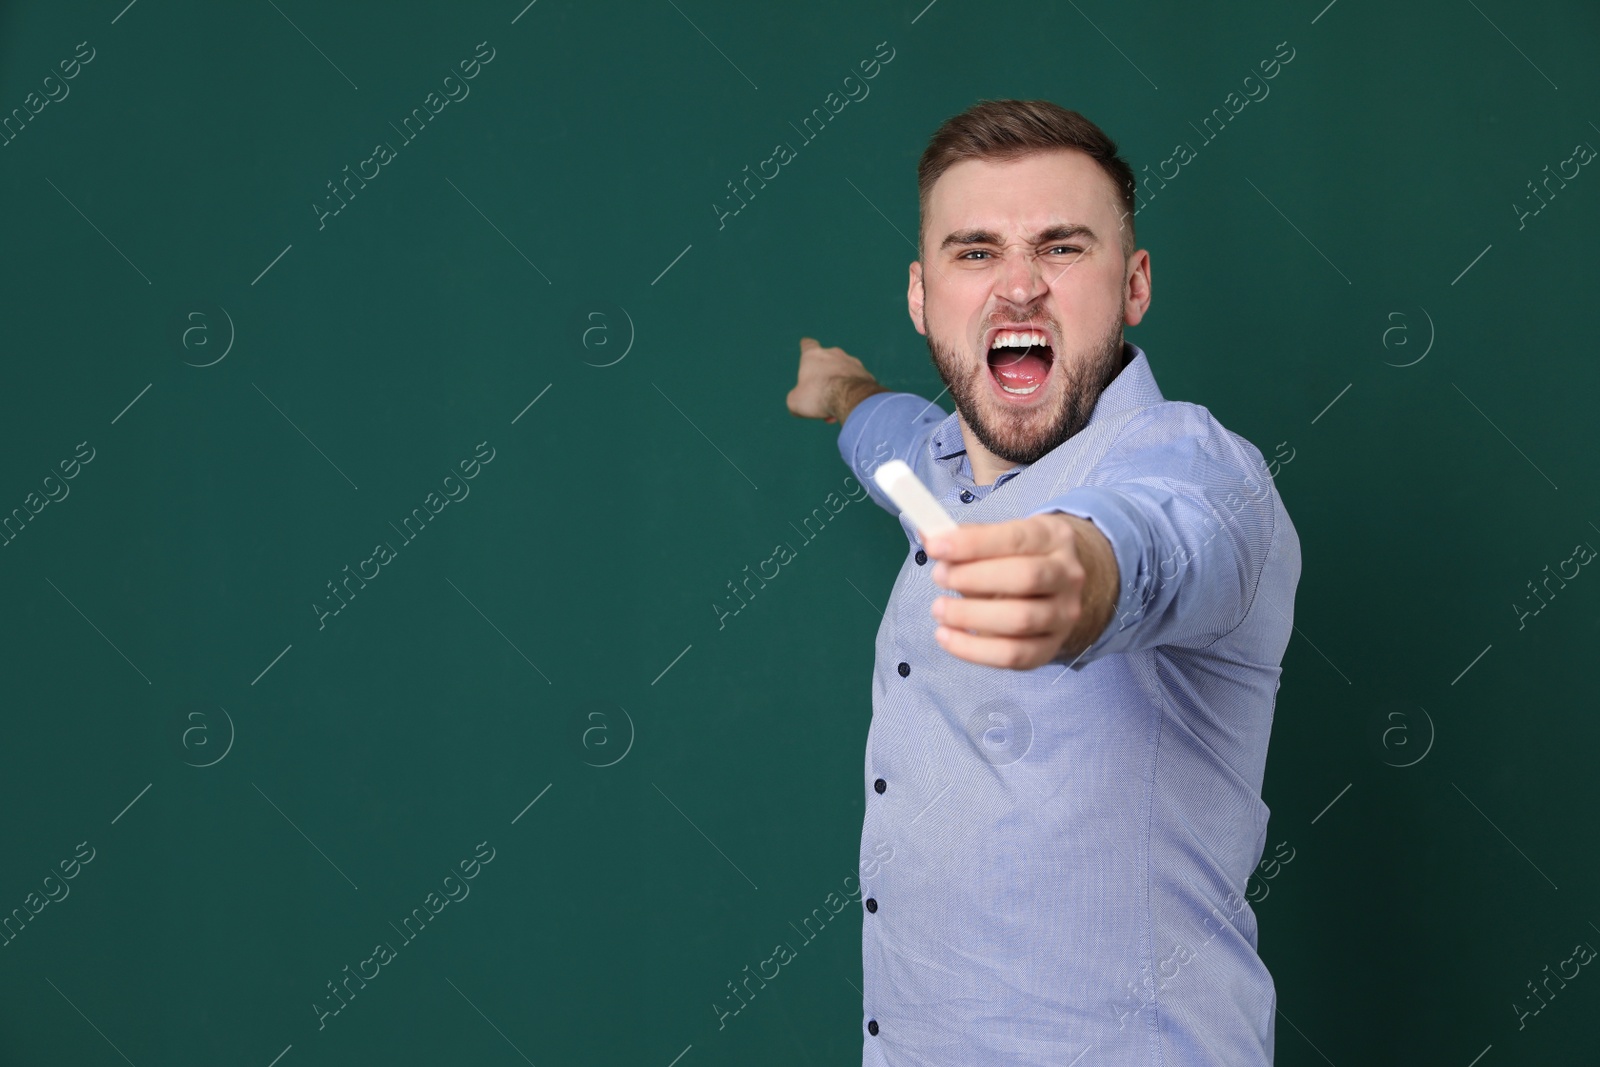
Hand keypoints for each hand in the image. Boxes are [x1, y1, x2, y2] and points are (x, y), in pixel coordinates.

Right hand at [787, 336, 878, 423]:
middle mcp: (834, 354)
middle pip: (826, 364)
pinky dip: (852, 395)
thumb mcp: (795, 402)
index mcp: (814, 355)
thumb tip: (798, 403)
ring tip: (835, 408)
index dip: (806, 347)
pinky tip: (849, 408)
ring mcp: (853, 363)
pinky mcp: (867, 375)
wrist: (849, 398)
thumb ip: (795, 399)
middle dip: (823, 380)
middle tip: (820, 399)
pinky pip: (856, 385)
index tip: (806, 346)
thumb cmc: (818, 396)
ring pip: (842, 376)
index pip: (808, 345)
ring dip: (838, 389)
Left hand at [923, 513, 1116, 669]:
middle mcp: (1067, 576)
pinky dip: (974, 650)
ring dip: (971, 616)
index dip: (972, 544)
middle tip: (939, 577)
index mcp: (1053, 538)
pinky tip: (948, 637)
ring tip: (939, 609)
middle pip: (1025, 578)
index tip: (935, 547)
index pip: (1015, 539)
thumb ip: (966, 538)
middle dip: (974, 578)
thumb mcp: (1000, 537)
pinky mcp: (1050, 648)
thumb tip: (930, 538)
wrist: (1057, 588)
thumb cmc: (1018, 558)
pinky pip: (1013, 655)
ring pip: (1020, 620)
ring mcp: (1063, 614)